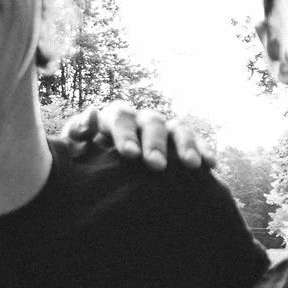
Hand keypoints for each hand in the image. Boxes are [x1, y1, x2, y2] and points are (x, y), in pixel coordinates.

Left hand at [62, 101, 214, 170]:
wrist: (102, 175)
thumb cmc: (87, 161)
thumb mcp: (77, 149)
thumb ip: (79, 132)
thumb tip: (92, 113)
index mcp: (113, 117)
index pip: (120, 117)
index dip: (126, 133)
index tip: (130, 154)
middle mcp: (140, 119)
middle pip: (152, 122)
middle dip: (155, 143)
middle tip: (155, 165)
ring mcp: (163, 129)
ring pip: (178, 128)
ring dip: (185, 145)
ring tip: (190, 165)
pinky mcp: (180, 142)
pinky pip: (195, 141)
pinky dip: (203, 150)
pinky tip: (211, 165)